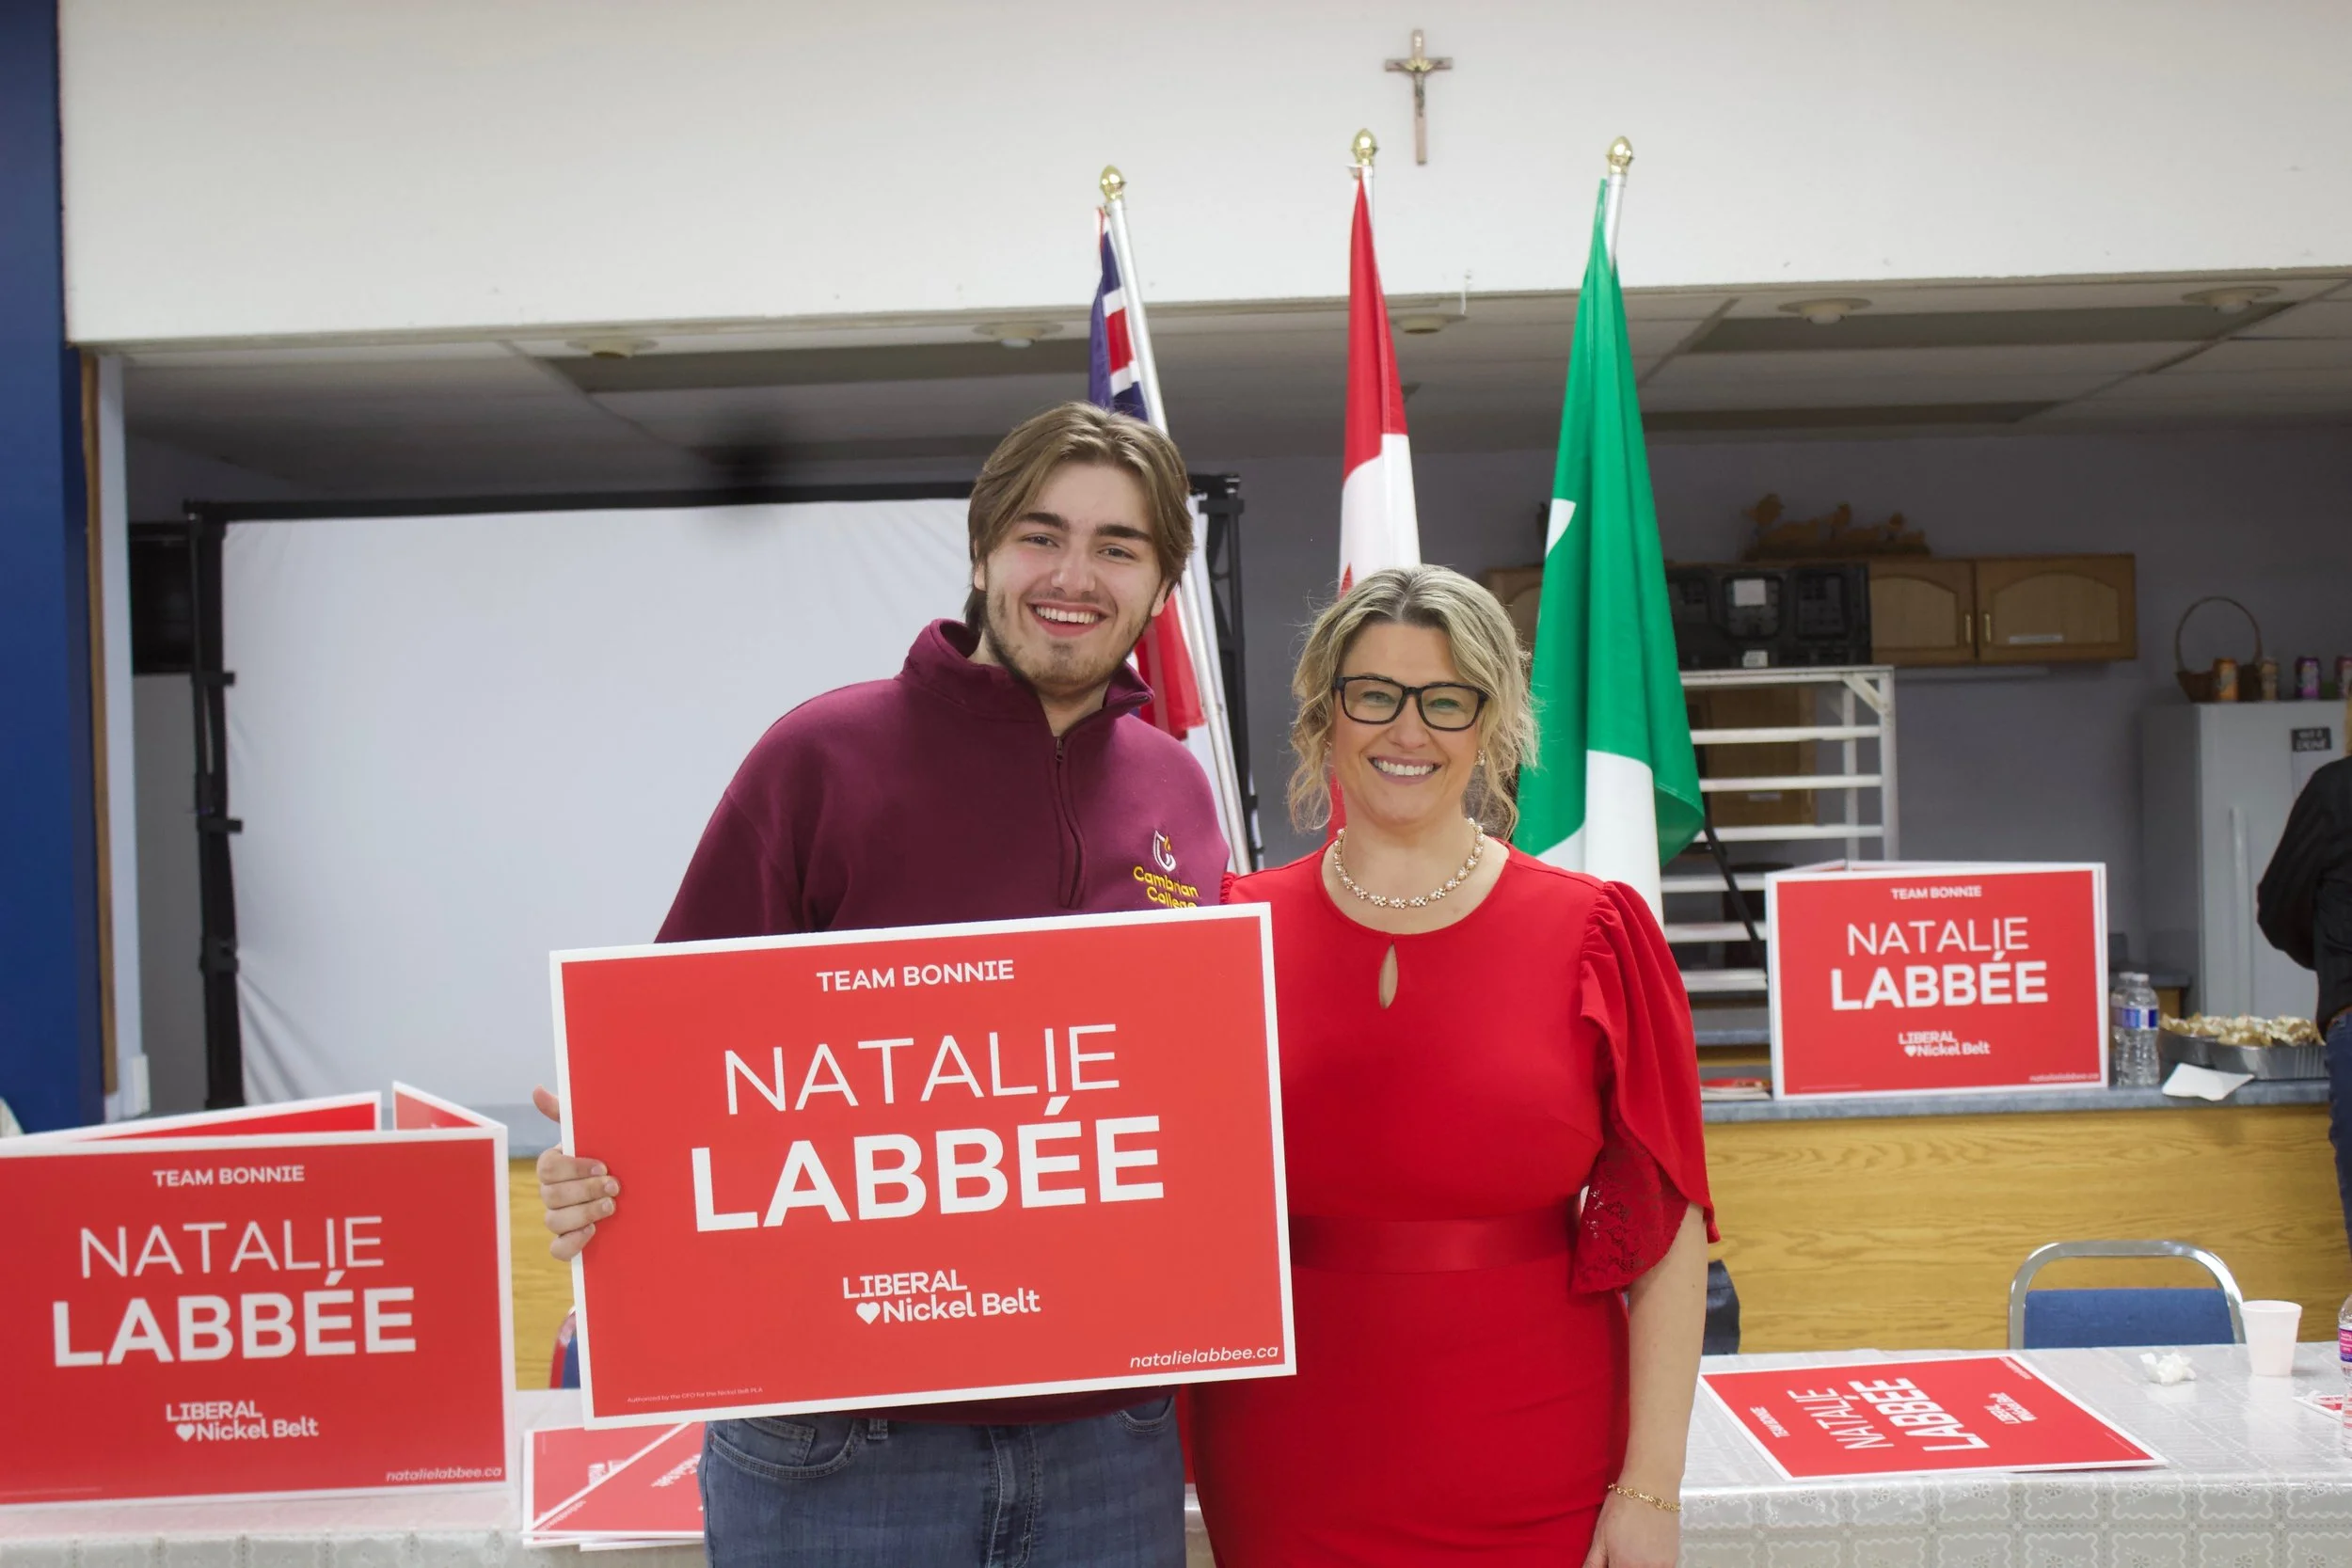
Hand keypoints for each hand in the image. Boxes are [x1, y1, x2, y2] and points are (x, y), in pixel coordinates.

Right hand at [532, 1085, 617, 1261]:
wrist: (639, 1186)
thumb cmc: (610, 1154)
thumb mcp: (594, 1132)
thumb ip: (566, 1112)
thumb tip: (537, 1089)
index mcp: (556, 1166)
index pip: (547, 1167)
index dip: (574, 1168)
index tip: (604, 1166)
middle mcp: (553, 1193)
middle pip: (552, 1195)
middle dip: (585, 1191)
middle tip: (615, 1187)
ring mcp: (560, 1218)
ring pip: (553, 1221)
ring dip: (583, 1213)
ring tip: (611, 1207)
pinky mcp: (571, 1242)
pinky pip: (558, 1249)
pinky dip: (572, 1243)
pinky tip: (594, 1232)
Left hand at [1580, 1487, 1679, 1567]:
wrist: (1651, 1486)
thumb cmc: (1622, 1506)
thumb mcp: (1601, 1535)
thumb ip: (1593, 1562)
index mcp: (1623, 1566)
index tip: (1608, 1562)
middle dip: (1620, 1567)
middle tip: (1616, 1556)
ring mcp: (1661, 1567)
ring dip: (1635, 1566)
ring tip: (1630, 1553)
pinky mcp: (1673, 1560)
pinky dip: (1650, 1566)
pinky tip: (1644, 1554)